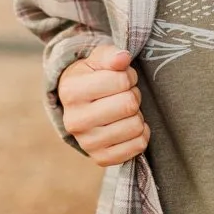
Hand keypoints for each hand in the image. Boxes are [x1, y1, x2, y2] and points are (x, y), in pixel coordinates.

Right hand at [57, 43, 149, 166]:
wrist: (79, 106)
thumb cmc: (92, 78)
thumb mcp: (98, 60)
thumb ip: (111, 55)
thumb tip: (123, 58)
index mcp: (71, 92)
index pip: (122, 80)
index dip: (128, 76)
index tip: (122, 79)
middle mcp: (75, 121)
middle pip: (129, 104)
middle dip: (133, 95)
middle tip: (124, 95)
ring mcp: (87, 143)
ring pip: (136, 126)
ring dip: (137, 115)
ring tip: (124, 110)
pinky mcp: (101, 158)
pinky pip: (138, 146)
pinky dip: (141, 134)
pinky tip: (128, 125)